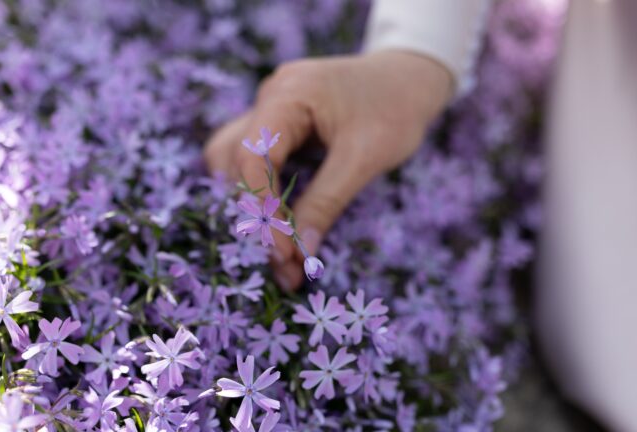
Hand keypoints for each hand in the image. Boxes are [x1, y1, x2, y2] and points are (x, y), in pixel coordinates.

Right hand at [204, 50, 452, 290]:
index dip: (262, 208)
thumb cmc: (396, 109)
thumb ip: (327, 202)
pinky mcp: (278, 124)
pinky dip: (260, 191)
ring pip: (233, 160)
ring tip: (278, 247)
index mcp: (288, 94)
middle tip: (282, 261)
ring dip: (249, 203)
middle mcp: (270, 98)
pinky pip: (252, 158)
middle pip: (233, 159)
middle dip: (254, 212)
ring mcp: (270, 108)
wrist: (412, 77)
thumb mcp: (365, 159)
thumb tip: (300, 253)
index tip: (282, 251)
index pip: (252, 156)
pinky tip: (278, 221)